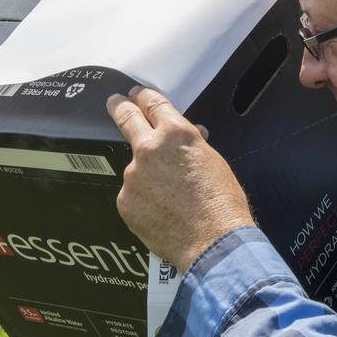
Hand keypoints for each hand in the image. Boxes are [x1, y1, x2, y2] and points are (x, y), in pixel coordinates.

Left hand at [107, 86, 254, 271]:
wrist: (212, 242)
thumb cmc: (221, 204)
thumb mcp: (213, 162)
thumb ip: (193, 145)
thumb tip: (191, 137)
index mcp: (176, 134)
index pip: (152, 104)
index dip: (143, 96)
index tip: (136, 94)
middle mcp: (149, 150)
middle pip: (126, 118)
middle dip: (119, 107)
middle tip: (115, 102)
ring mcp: (133, 176)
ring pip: (135, 168)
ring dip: (145, 175)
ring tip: (169, 198)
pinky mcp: (125, 201)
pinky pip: (132, 196)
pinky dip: (143, 201)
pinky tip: (162, 212)